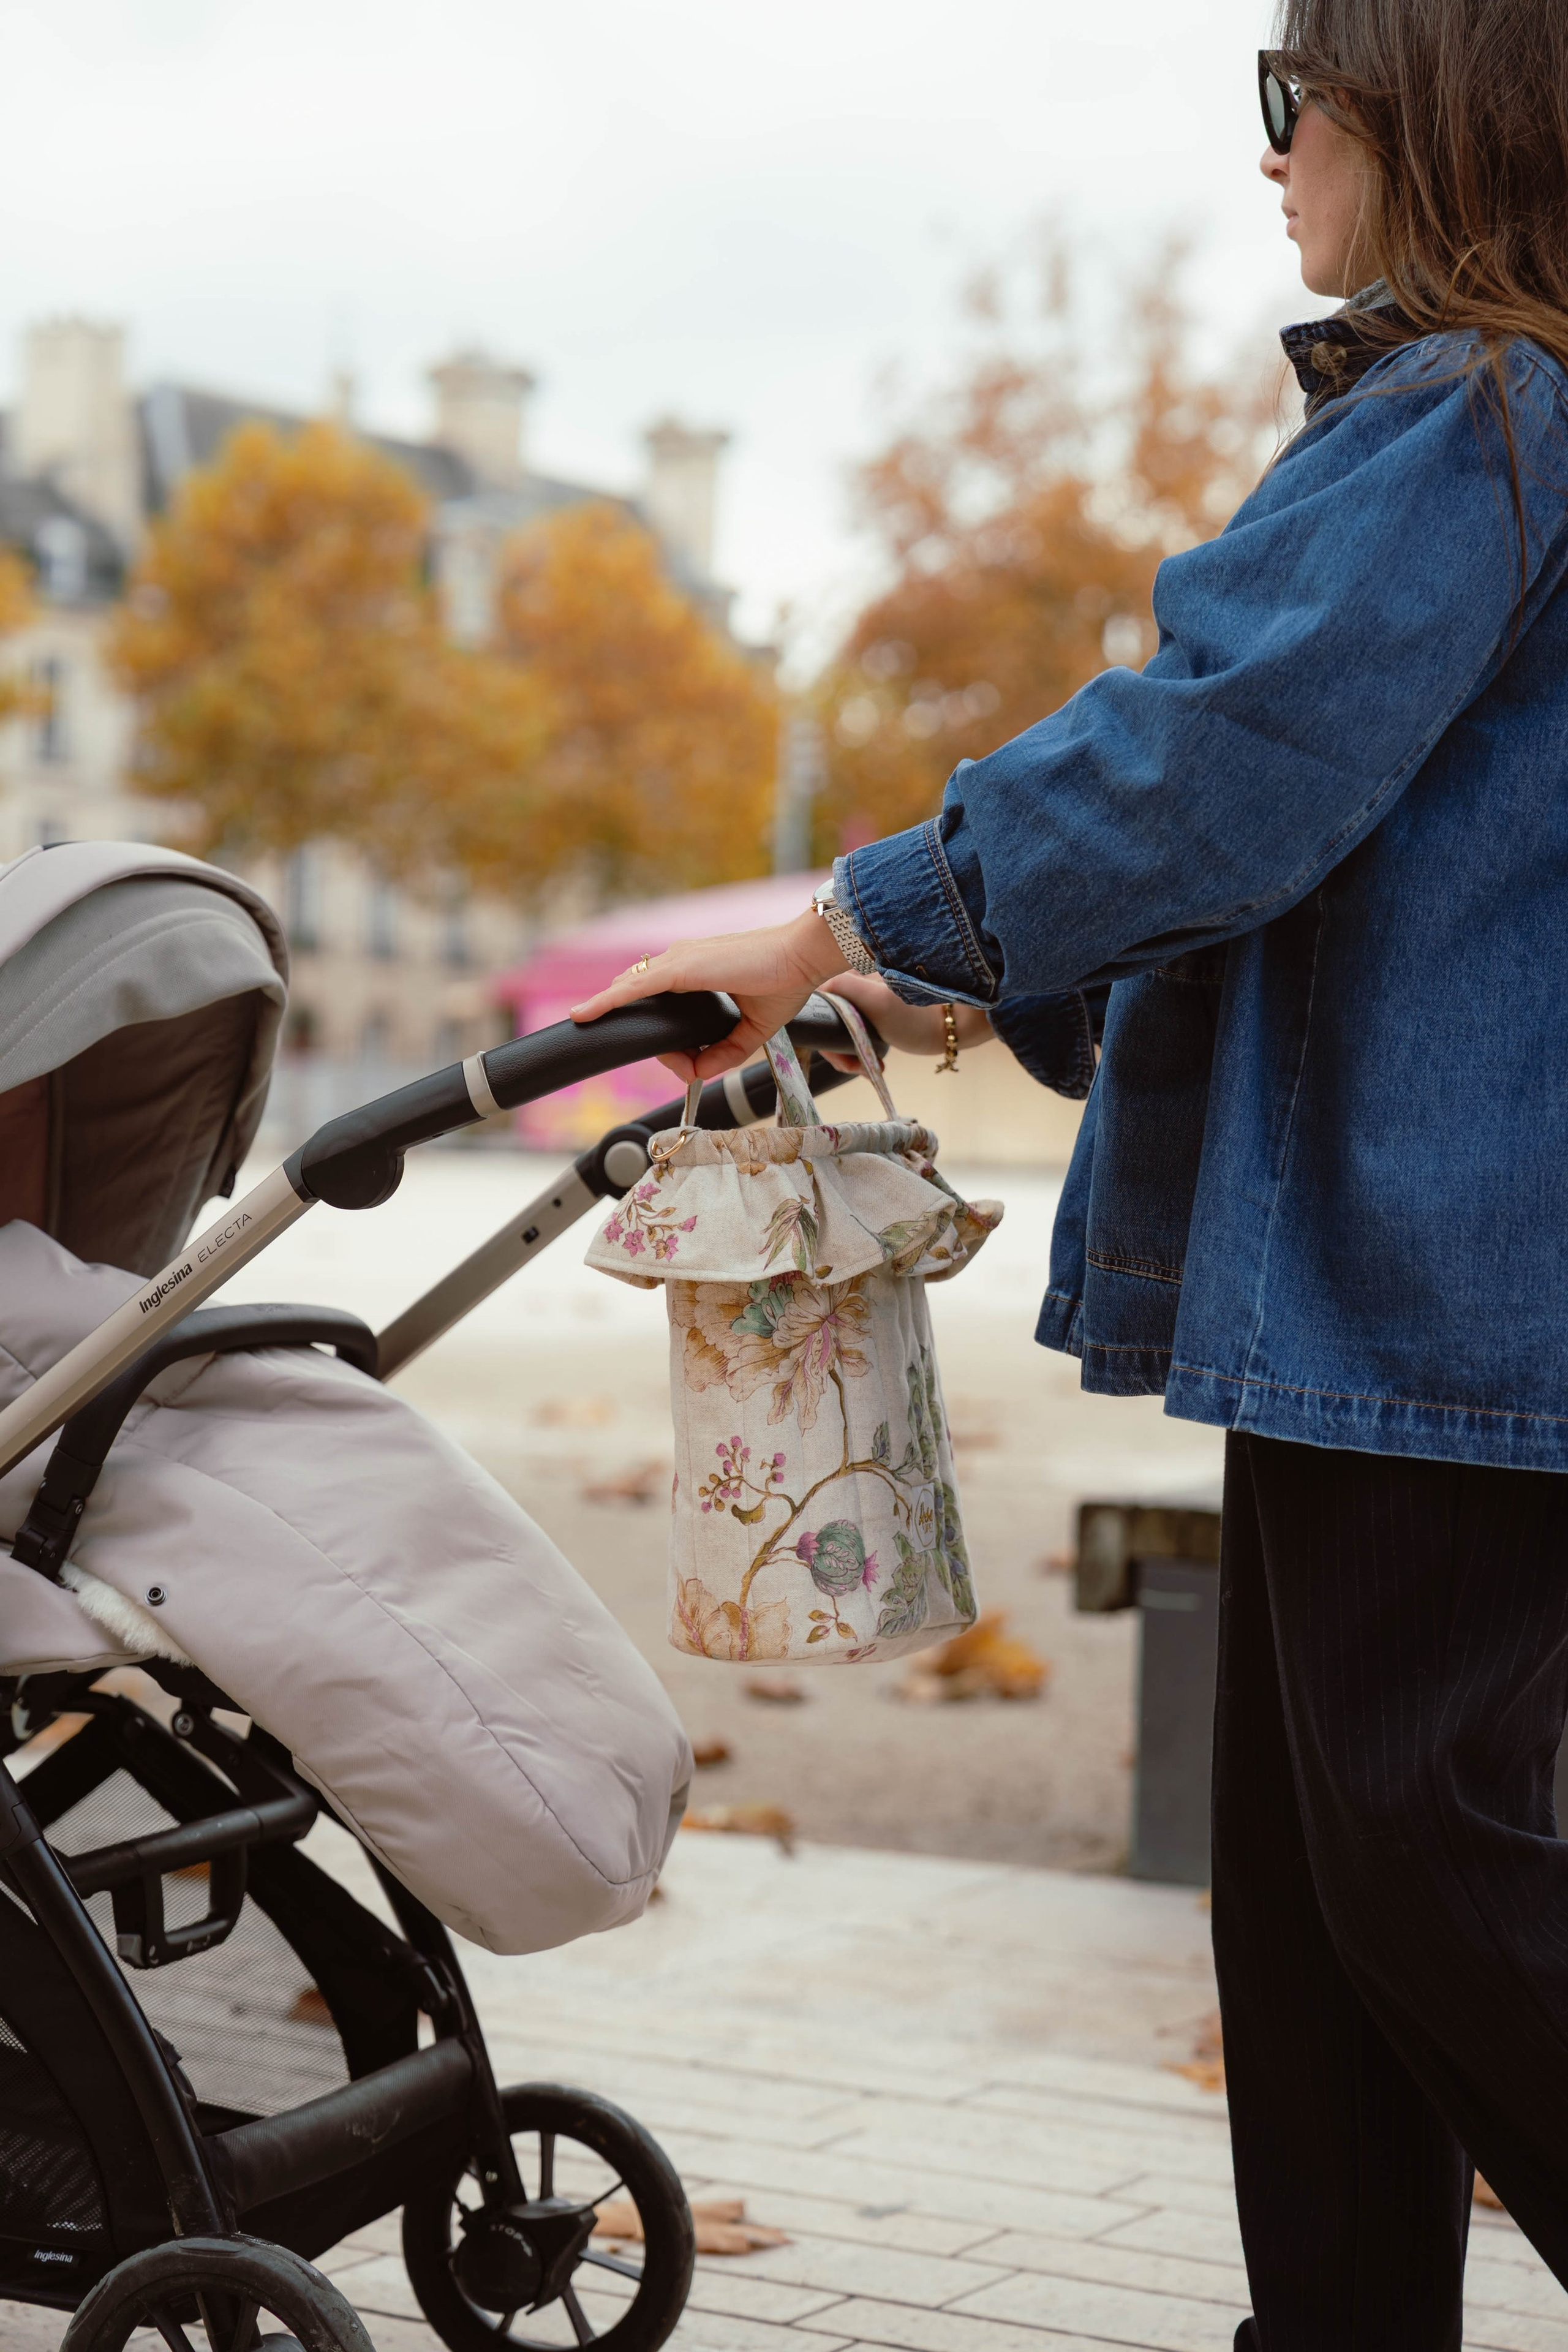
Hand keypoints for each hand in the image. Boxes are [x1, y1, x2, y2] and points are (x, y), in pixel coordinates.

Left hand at [570, 910, 848, 1080]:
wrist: (804, 957)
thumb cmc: (786, 983)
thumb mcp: (753, 1029)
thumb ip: (725, 1052)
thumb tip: (697, 1073)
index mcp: (695, 970)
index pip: (658, 1000)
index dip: (665, 1037)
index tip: (690, 1063)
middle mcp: (681, 960)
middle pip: (641, 1000)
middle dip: (653, 1037)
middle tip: (683, 1064)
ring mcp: (678, 961)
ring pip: (633, 994)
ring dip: (632, 1026)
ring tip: (658, 1055)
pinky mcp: (680, 968)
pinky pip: (633, 989)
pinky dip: (607, 1002)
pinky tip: (584, 1015)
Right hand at [816, 973, 995, 1072]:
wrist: (950, 1027)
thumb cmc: (917, 1016)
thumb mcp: (877, 1001)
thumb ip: (844, 988)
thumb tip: (816, 988)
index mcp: (849, 971)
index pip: (816, 1000)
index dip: (820, 1030)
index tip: (840, 1054)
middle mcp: (852, 980)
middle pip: (825, 1019)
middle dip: (836, 1048)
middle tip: (856, 1067)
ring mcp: (861, 998)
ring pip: (837, 1030)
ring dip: (847, 1054)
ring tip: (867, 1068)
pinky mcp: (871, 1013)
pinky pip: (851, 1034)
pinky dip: (858, 1052)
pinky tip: (873, 1063)